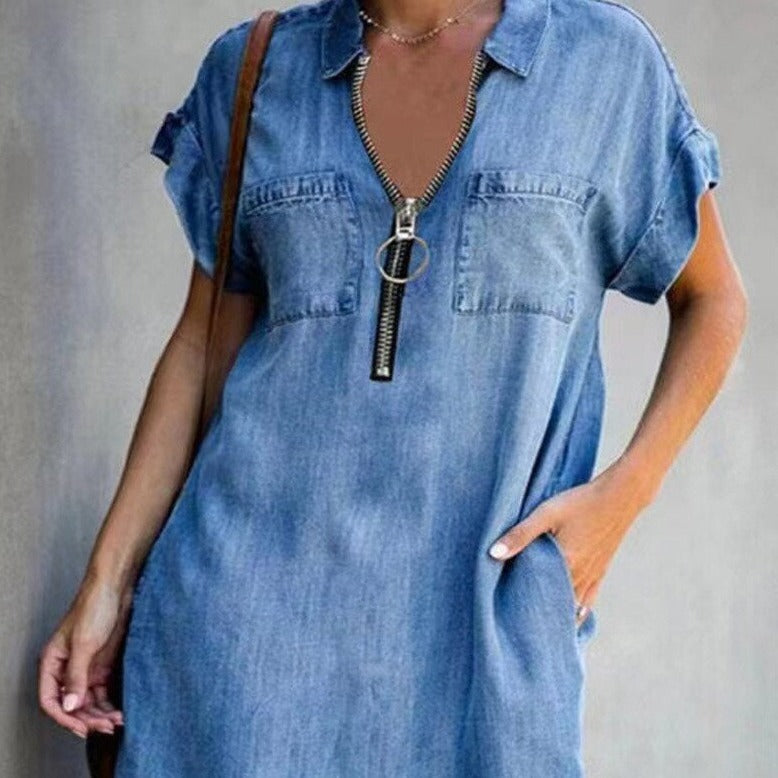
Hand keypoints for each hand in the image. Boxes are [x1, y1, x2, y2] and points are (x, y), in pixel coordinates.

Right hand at [38, 571, 131, 738]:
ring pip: (88, 701)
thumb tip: (70, 705)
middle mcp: (68, 668)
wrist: (117, 587)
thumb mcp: (84, 643)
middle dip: (86, 719)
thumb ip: (76, 676)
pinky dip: (109, 703)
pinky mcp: (104, 664)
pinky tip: (120, 711)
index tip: (80, 728)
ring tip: (116, 722)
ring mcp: (87, 667)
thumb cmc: (95, 605)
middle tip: (104, 728)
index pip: (50, 700)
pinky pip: (103, 692)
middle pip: (72, 704)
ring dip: (100, 714)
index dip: (64, 717)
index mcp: (53, 662)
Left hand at [488, 471, 645, 625]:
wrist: (621, 496)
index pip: (537, 596)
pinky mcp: (601, 570)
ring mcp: (592, 575)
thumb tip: (493, 554)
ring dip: (558, 615)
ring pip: (573, 606)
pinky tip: (574, 619)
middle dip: (538, 615)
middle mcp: (579, 576)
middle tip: (519, 628)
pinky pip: (589, 599)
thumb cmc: (580, 502)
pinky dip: (579, 610)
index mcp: (564, 564)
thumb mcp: (546, 514)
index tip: (507, 618)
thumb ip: (520, 534)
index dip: (522, 607)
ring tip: (542, 628)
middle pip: (555, 604)